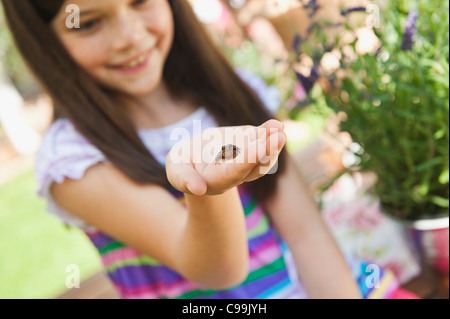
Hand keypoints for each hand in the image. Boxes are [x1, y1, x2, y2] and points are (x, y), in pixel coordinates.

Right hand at [166, 120, 286, 195]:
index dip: (246, 160)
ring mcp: (244, 162)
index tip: (258, 149)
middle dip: (267, 152)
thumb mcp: (176, 171)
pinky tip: (276, 125)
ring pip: (262, 157)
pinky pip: (261, 143)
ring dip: (272, 143)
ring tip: (278, 129)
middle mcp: (235, 175)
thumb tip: (198, 189)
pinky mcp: (248, 148)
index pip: (233, 172)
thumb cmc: (182, 166)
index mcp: (216, 180)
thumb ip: (185, 178)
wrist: (192, 161)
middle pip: (254, 166)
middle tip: (278, 136)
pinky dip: (269, 134)